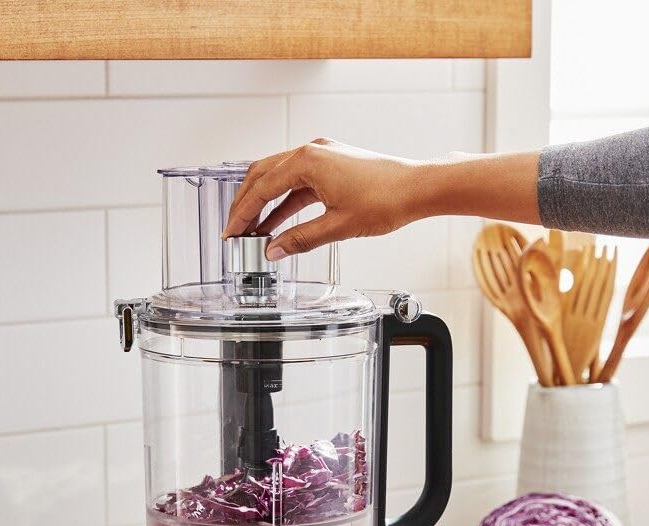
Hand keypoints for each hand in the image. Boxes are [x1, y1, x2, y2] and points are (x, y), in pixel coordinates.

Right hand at [223, 139, 423, 259]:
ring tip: (252, 229)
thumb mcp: (338, 225)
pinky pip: (298, 182)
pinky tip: (277, 222)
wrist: (417, 188)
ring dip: (264, 203)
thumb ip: (300, 239)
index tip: (230, 232)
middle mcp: (310, 151)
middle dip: (245, 204)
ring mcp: (321, 156)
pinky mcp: (332, 165)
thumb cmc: (386, 199)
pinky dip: (285, 201)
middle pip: (263, 175)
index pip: (261, 188)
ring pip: (279, 178)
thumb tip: (273, 250)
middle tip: (234, 229)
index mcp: (307, 160)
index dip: (242, 213)